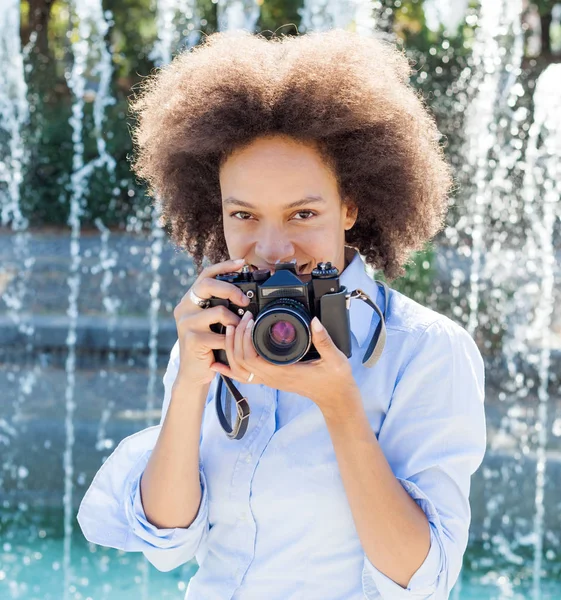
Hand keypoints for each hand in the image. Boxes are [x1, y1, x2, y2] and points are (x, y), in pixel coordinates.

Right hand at [173, 258, 250, 387]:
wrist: (194, 373)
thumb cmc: (208, 345)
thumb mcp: (212, 323)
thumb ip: (220, 307)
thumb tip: (245, 294)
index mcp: (190, 300)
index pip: (205, 275)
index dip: (224, 266)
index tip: (242, 262)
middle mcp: (184, 308)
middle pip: (207, 285)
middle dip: (230, 290)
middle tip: (245, 300)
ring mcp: (186, 323)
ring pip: (219, 312)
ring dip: (235, 321)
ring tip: (238, 330)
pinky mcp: (192, 339)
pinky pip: (221, 335)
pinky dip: (231, 341)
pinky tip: (231, 346)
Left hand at [209, 312, 361, 417]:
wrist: (336, 398)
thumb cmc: (335, 380)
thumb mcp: (334, 358)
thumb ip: (324, 340)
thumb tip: (314, 321)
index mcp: (283, 372)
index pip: (252, 358)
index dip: (245, 339)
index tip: (250, 321)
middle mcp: (272, 378)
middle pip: (240, 362)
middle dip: (236, 339)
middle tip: (241, 319)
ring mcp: (270, 380)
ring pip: (239, 369)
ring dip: (231, 350)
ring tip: (232, 330)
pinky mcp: (271, 379)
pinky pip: (245, 376)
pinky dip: (230, 370)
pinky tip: (218, 365)